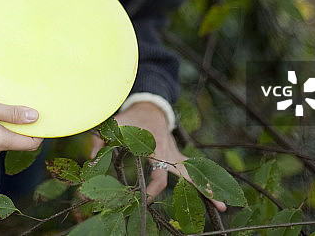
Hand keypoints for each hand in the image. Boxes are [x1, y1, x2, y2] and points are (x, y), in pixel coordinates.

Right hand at [0, 78, 42, 155]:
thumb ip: (11, 113)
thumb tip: (36, 118)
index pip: (31, 143)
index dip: (41, 129)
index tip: (45, 111)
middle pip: (20, 138)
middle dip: (26, 122)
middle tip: (26, 100)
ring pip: (7, 134)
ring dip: (10, 120)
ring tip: (7, 100)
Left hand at [90, 101, 225, 211]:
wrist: (149, 108)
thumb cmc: (130, 119)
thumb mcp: (115, 127)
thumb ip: (102, 141)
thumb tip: (90, 158)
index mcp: (155, 148)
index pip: (159, 174)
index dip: (152, 187)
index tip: (145, 198)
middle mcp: (170, 153)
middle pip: (188, 175)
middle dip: (202, 189)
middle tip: (220, 205)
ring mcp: (177, 155)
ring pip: (195, 174)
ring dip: (208, 188)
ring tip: (223, 206)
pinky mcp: (179, 157)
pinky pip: (192, 171)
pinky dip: (203, 182)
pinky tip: (214, 196)